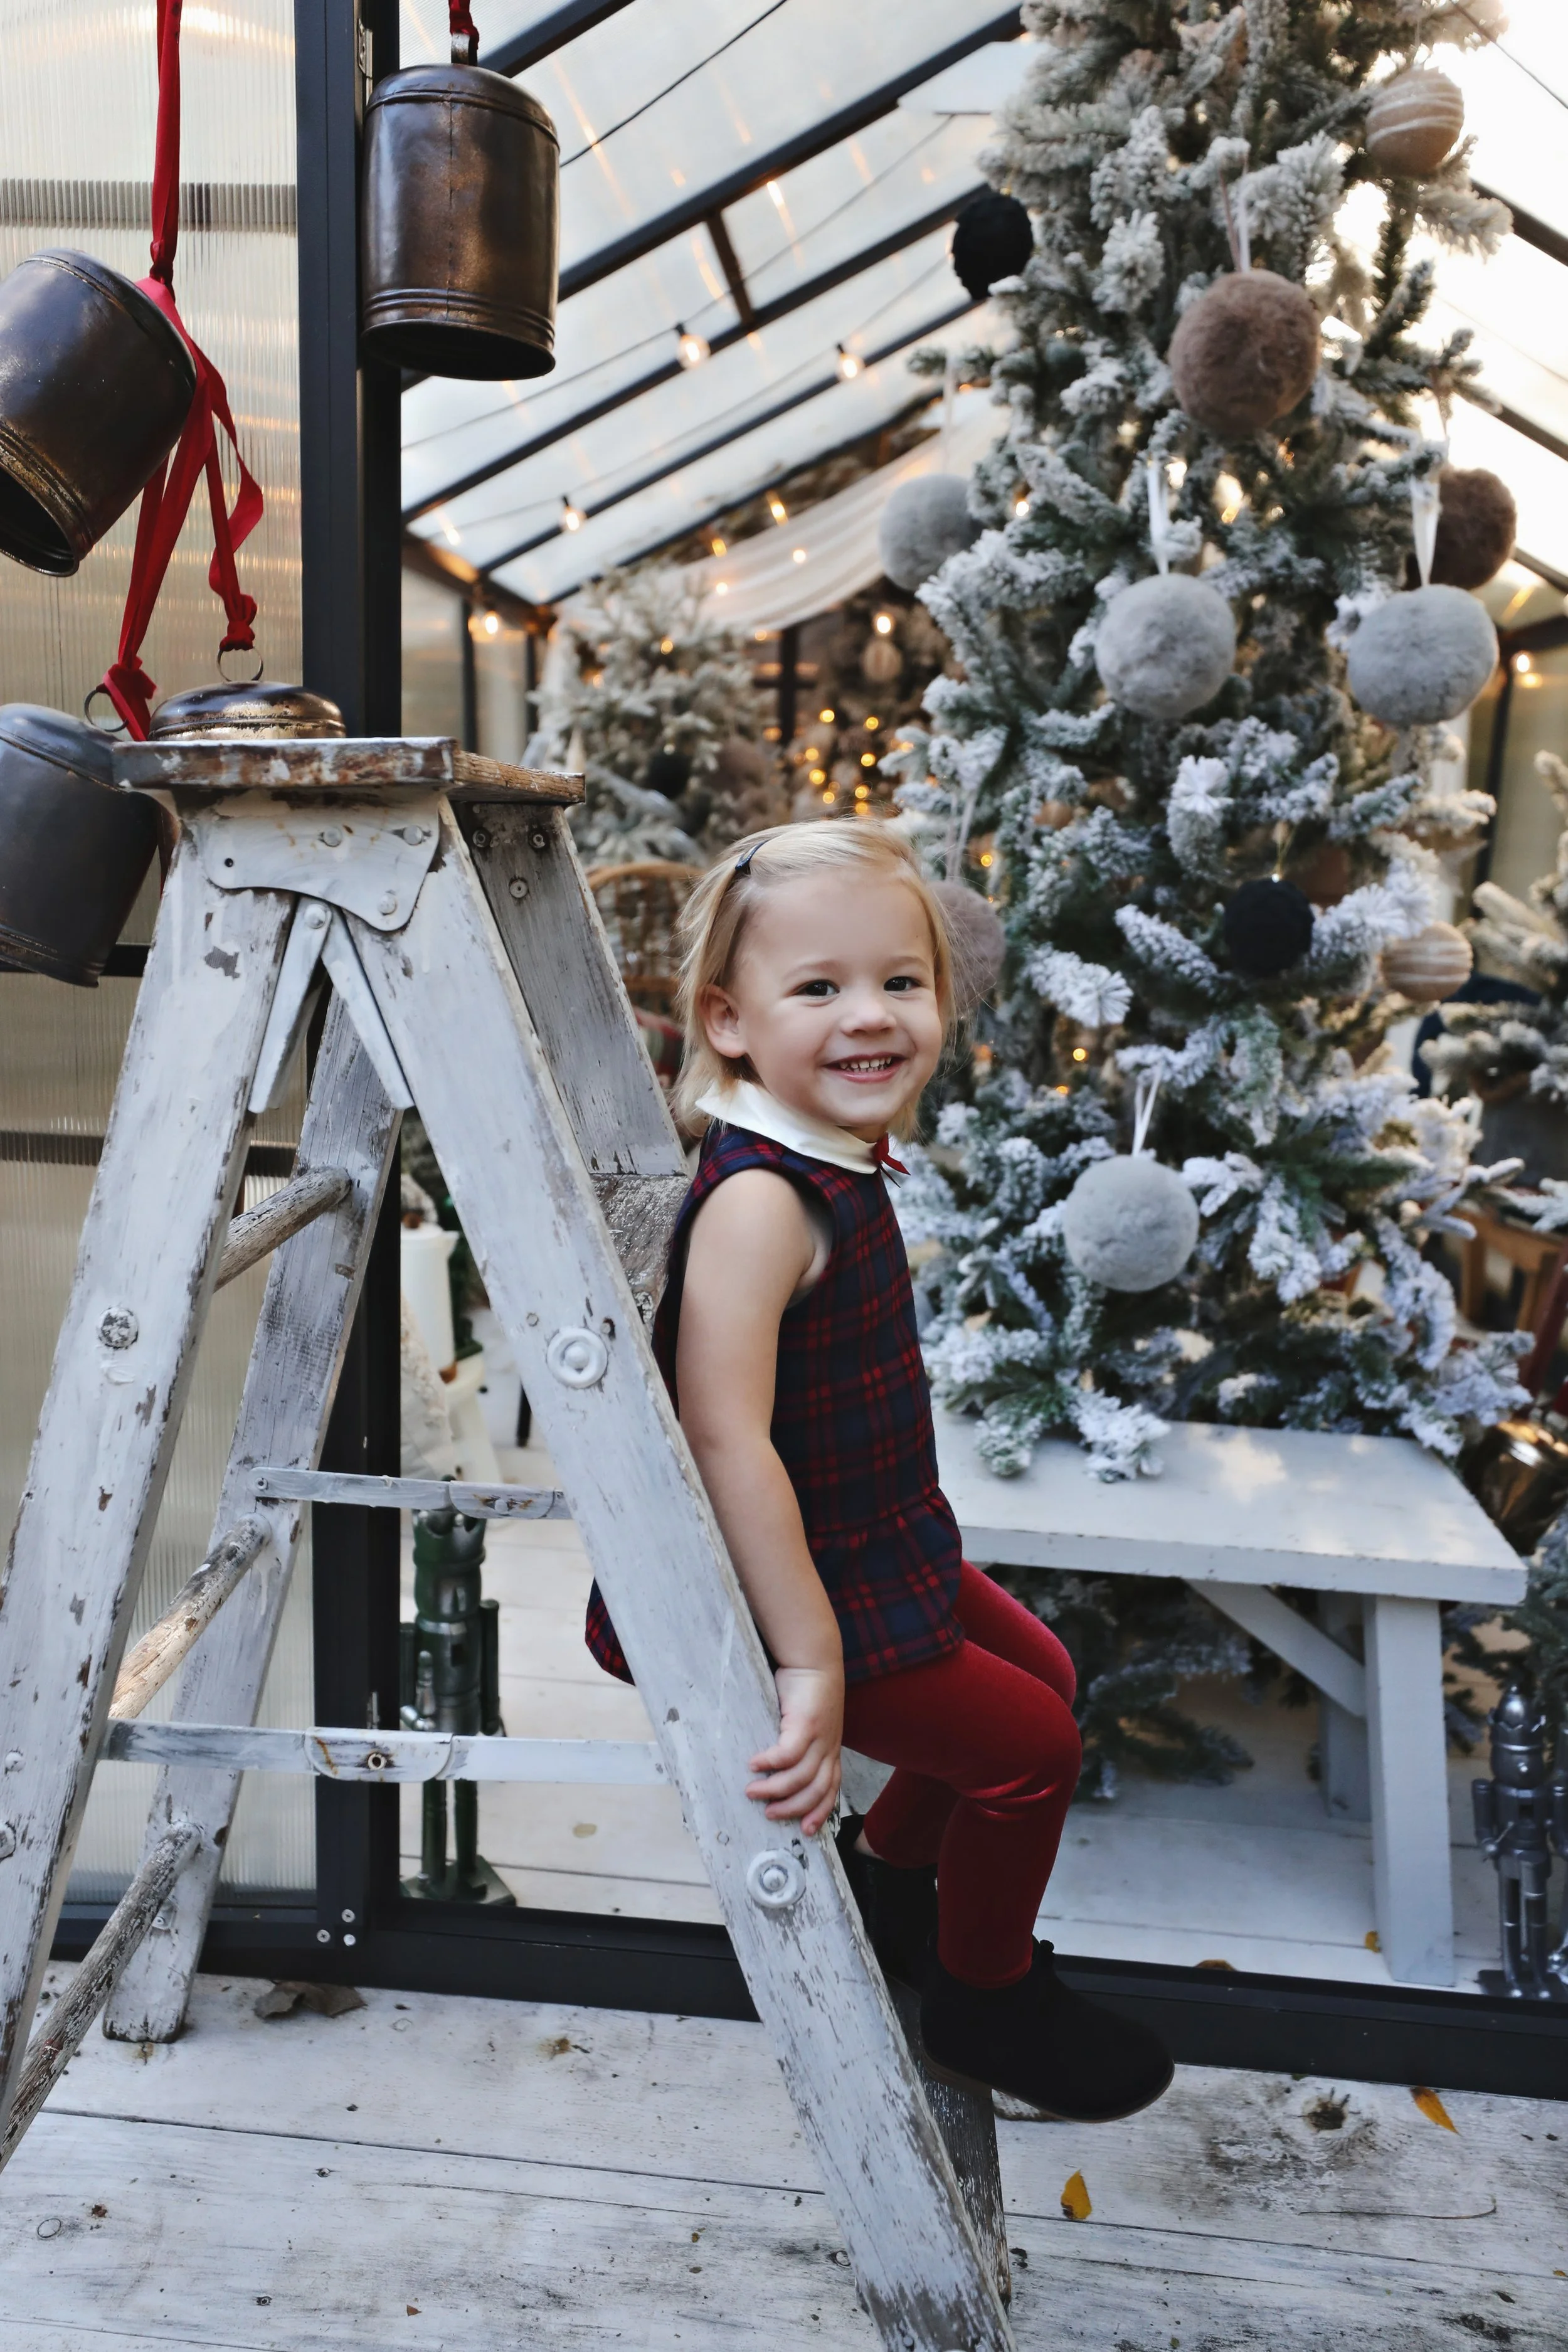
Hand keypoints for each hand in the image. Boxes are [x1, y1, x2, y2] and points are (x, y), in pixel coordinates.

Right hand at [746, 1664, 843, 1836]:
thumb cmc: (807, 1691)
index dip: (820, 1812)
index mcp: (831, 1750)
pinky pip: (788, 1753)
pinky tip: (754, 1764)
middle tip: (770, 1813)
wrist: (815, 1661)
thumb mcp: (809, 1725)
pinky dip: (770, 1762)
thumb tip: (776, 1770)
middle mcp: (829, 1747)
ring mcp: (820, 1736)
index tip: (806, 1831)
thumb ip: (800, 1745)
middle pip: (816, 1790)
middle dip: (793, 1808)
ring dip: (775, 1789)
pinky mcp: (806, 1723)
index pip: (831, 1789)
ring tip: (753, 1791)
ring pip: (801, 1777)